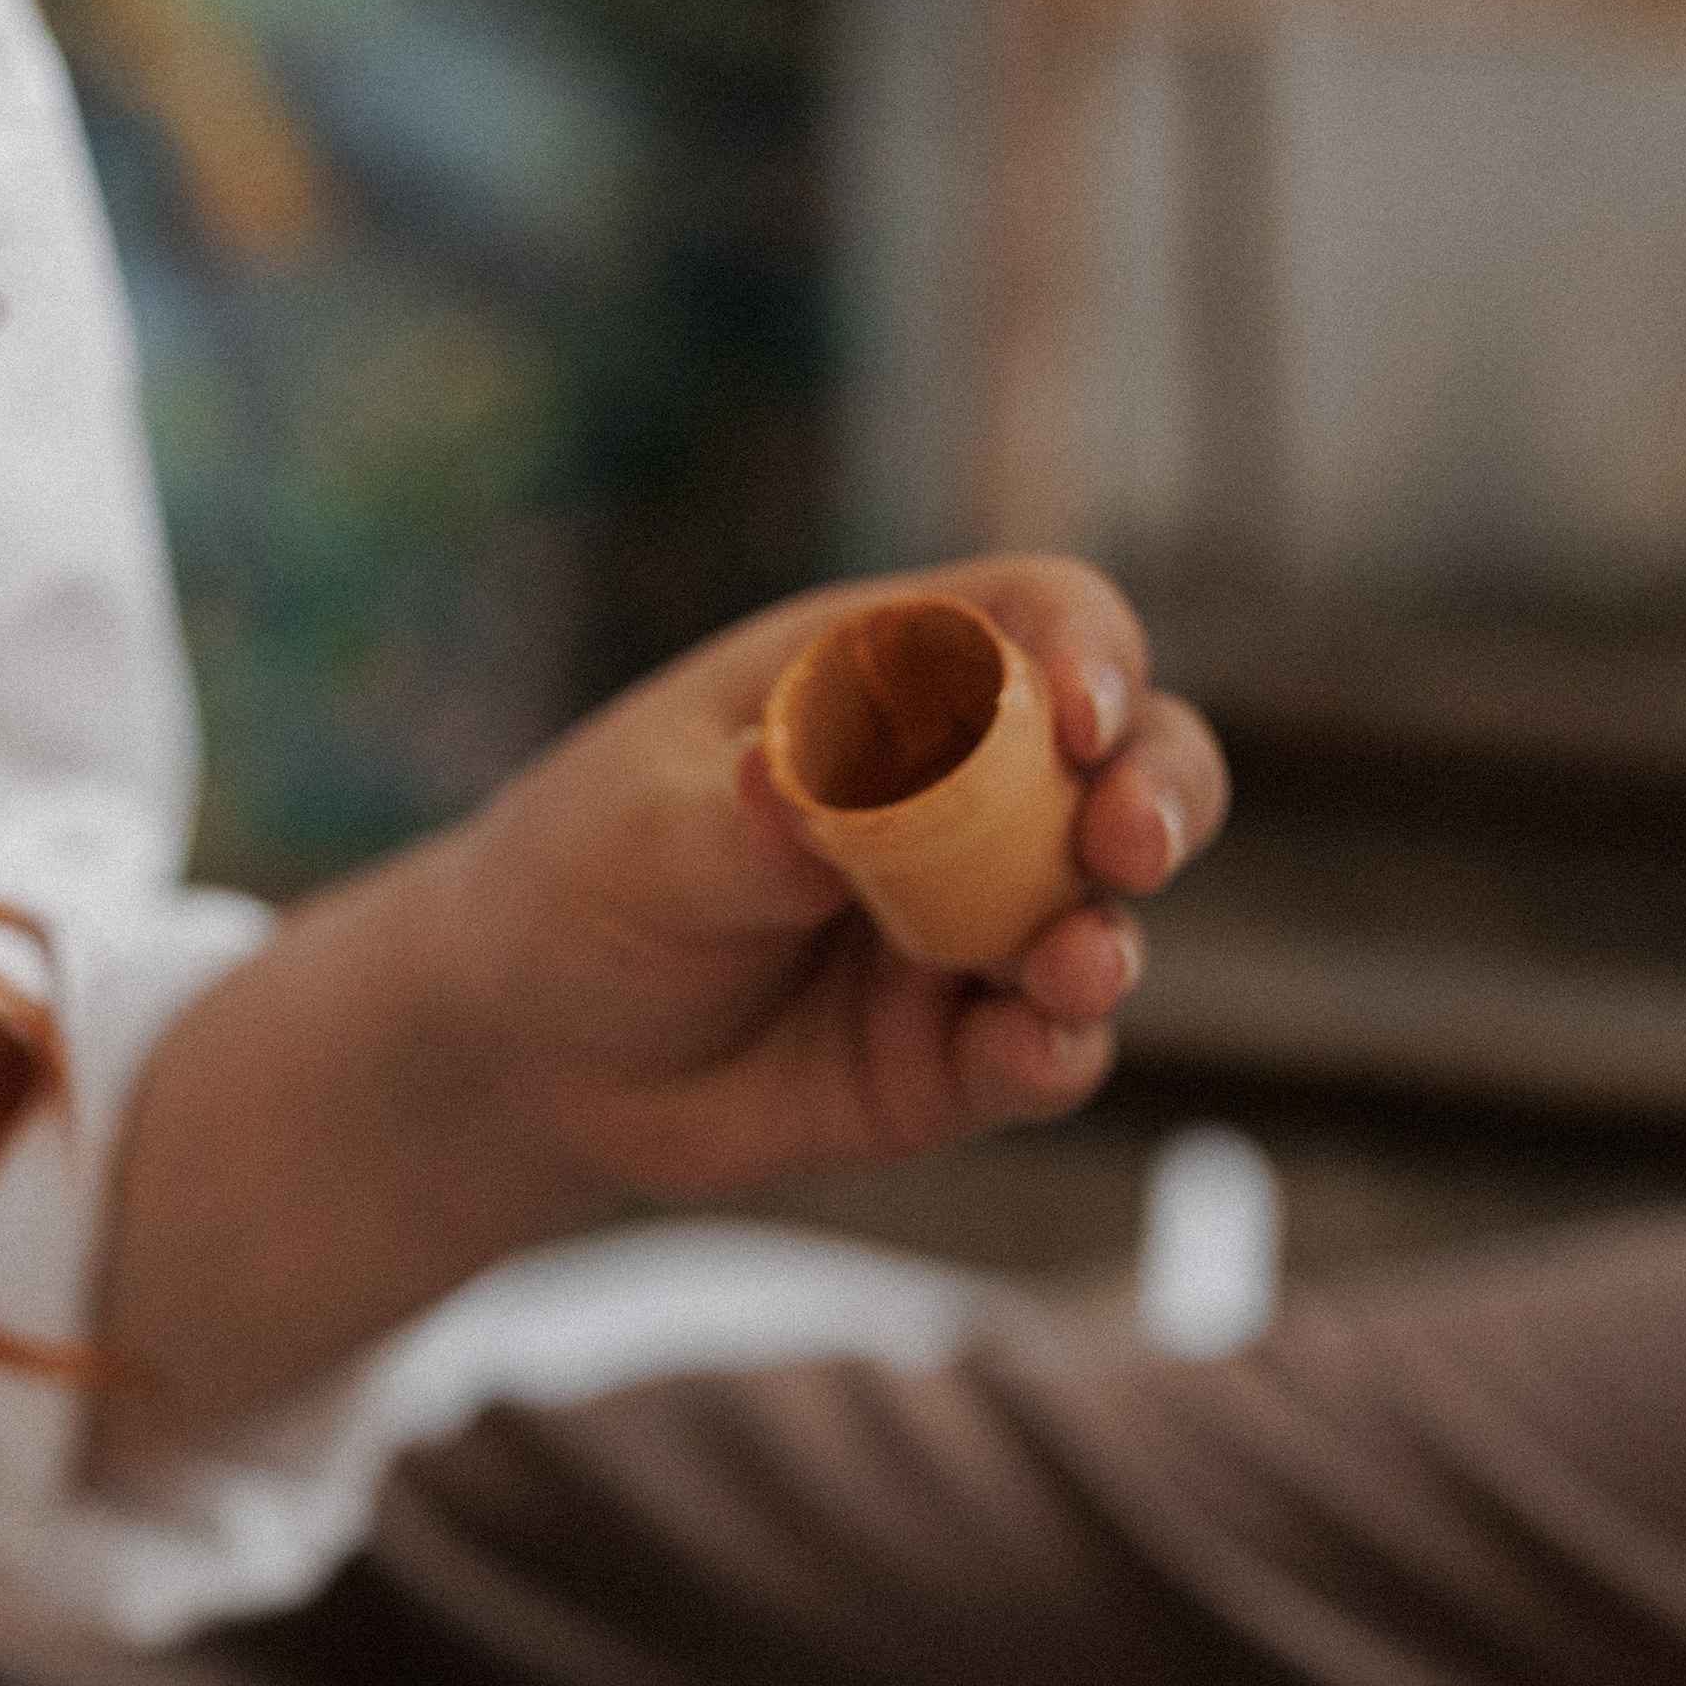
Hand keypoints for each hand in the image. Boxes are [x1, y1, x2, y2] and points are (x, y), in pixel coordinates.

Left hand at [425, 552, 1228, 1197]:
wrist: (530, 1053)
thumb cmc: (583, 885)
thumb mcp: (644, 837)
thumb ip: (744, 822)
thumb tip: (796, 777)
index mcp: (892, 683)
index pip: (1039, 626)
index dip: (1087, 654)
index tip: (1077, 714)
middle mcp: (967, 799)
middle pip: (1128, 763)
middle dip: (1155, 792)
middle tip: (1129, 839)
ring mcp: (972, 933)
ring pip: (1102, 916)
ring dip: (1107, 938)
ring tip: (1072, 965)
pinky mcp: (955, 1059)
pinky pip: (1042, 1052)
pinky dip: (1054, 1050)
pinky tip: (1030, 1051)